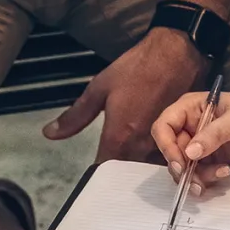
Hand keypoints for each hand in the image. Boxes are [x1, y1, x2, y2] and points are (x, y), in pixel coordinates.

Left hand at [47, 29, 205, 162]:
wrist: (176, 55)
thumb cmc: (138, 68)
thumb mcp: (99, 88)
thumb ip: (74, 116)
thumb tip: (50, 133)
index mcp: (119, 136)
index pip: (104, 170)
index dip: (98, 174)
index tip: (94, 171)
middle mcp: (141, 146)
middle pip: (126, 173)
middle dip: (118, 172)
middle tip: (112, 161)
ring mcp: (163, 144)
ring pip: (147, 168)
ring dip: (140, 167)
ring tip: (133, 155)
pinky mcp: (178, 138)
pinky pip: (166, 158)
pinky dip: (159, 158)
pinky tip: (155, 147)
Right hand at [153, 87, 229, 185]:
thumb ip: (213, 135)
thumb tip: (189, 152)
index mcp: (190, 108)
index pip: (164, 127)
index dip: (166, 146)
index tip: (180, 163)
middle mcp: (191, 126)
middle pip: (171, 151)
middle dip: (182, 168)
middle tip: (196, 181)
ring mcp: (201, 144)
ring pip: (185, 167)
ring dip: (197, 176)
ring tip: (221, 173)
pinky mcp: (212, 158)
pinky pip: (200, 173)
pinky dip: (208, 178)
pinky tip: (226, 171)